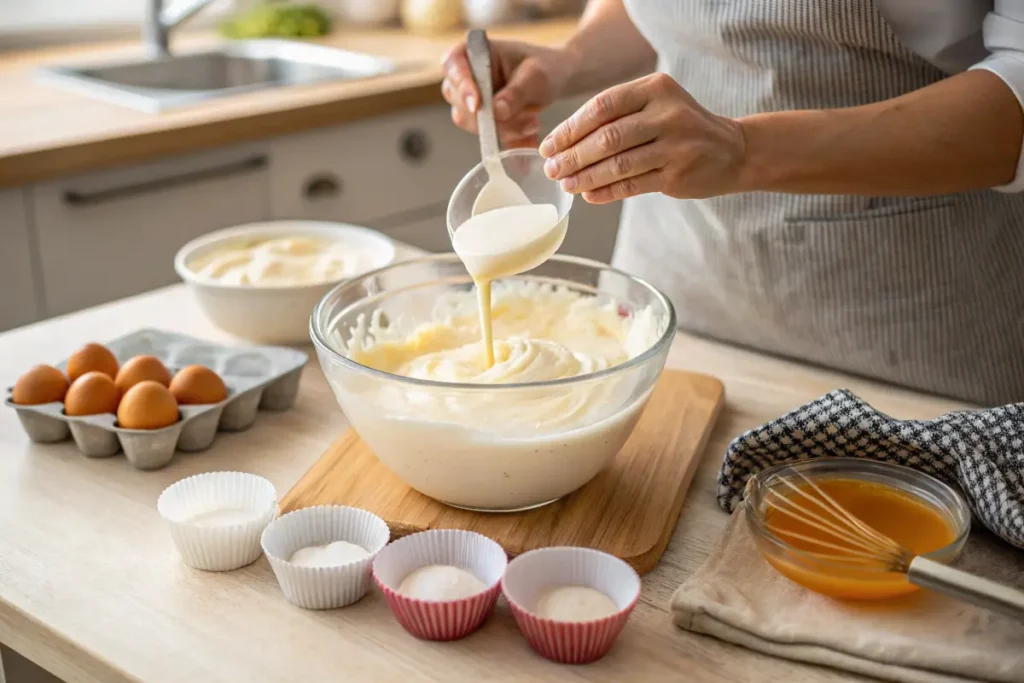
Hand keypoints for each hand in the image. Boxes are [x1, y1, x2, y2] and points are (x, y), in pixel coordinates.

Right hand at [441, 39, 577, 147]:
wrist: (553, 80)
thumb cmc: (543, 67)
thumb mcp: (535, 76)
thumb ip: (516, 93)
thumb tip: (496, 112)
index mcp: (472, 52)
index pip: (453, 65)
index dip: (462, 85)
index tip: (477, 105)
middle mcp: (463, 76)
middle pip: (459, 100)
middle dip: (490, 115)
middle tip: (524, 118)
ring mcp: (468, 100)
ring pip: (472, 122)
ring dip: (503, 128)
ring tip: (532, 122)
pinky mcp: (479, 120)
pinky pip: (485, 135)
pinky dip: (508, 137)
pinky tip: (529, 131)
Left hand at [538, 73, 746, 202]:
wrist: (732, 150)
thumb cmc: (681, 127)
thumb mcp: (655, 106)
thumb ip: (617, 117)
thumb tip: (564, 143)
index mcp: (655, 88)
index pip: (602, 106)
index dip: (570, 128)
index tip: (549, 145)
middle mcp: (667, 113)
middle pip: (608, 137)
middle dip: (573, 156)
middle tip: (552, 169)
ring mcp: (675, 145)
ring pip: (618, 164)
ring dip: (586, 177)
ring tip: (566, 184)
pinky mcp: (678, 174)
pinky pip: (633, 185)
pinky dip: (607, 191)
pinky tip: (589, 195)